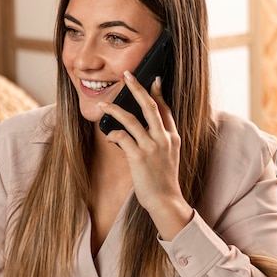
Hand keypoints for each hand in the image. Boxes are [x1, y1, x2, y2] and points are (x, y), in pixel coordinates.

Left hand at [98, 71, 192, 239]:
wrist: (166, 201)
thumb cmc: (163, 181)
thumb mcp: (168, 157)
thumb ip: (159, 142)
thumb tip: (140, 131)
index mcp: (172, 137)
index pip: (165, 109)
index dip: (158, 92)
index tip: (152, 79)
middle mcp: (164, 138)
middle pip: (150, 106)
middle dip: (137, 88)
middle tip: (127, 75)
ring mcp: (152, 147)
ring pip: (132, 119)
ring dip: (115, 110)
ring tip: (103, 104)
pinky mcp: (139, 157)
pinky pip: (122, 138)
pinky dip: (112, 135)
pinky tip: (108, 137)